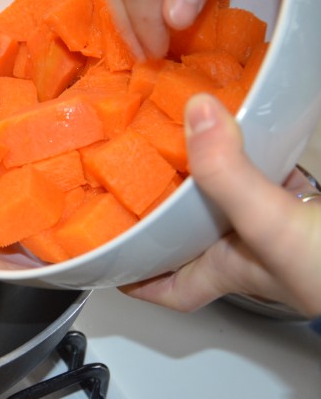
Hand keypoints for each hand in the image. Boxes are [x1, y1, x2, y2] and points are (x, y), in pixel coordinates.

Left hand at [120, 93, 320, 317]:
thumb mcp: (271, 226)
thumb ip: (229, 176)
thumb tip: (194, 115)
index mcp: (228, 267)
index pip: (169, 288)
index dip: (135, 278)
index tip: (104, 256)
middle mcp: (247, 247)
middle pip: (187, 236)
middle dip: (158, 208)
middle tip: (126, 170)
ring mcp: (281, 223)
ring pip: (226, 201)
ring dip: (203, 174)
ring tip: (173, 135)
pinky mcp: (310, 203)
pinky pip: (269, 175)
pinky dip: (254, 153)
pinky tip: (248, 127)